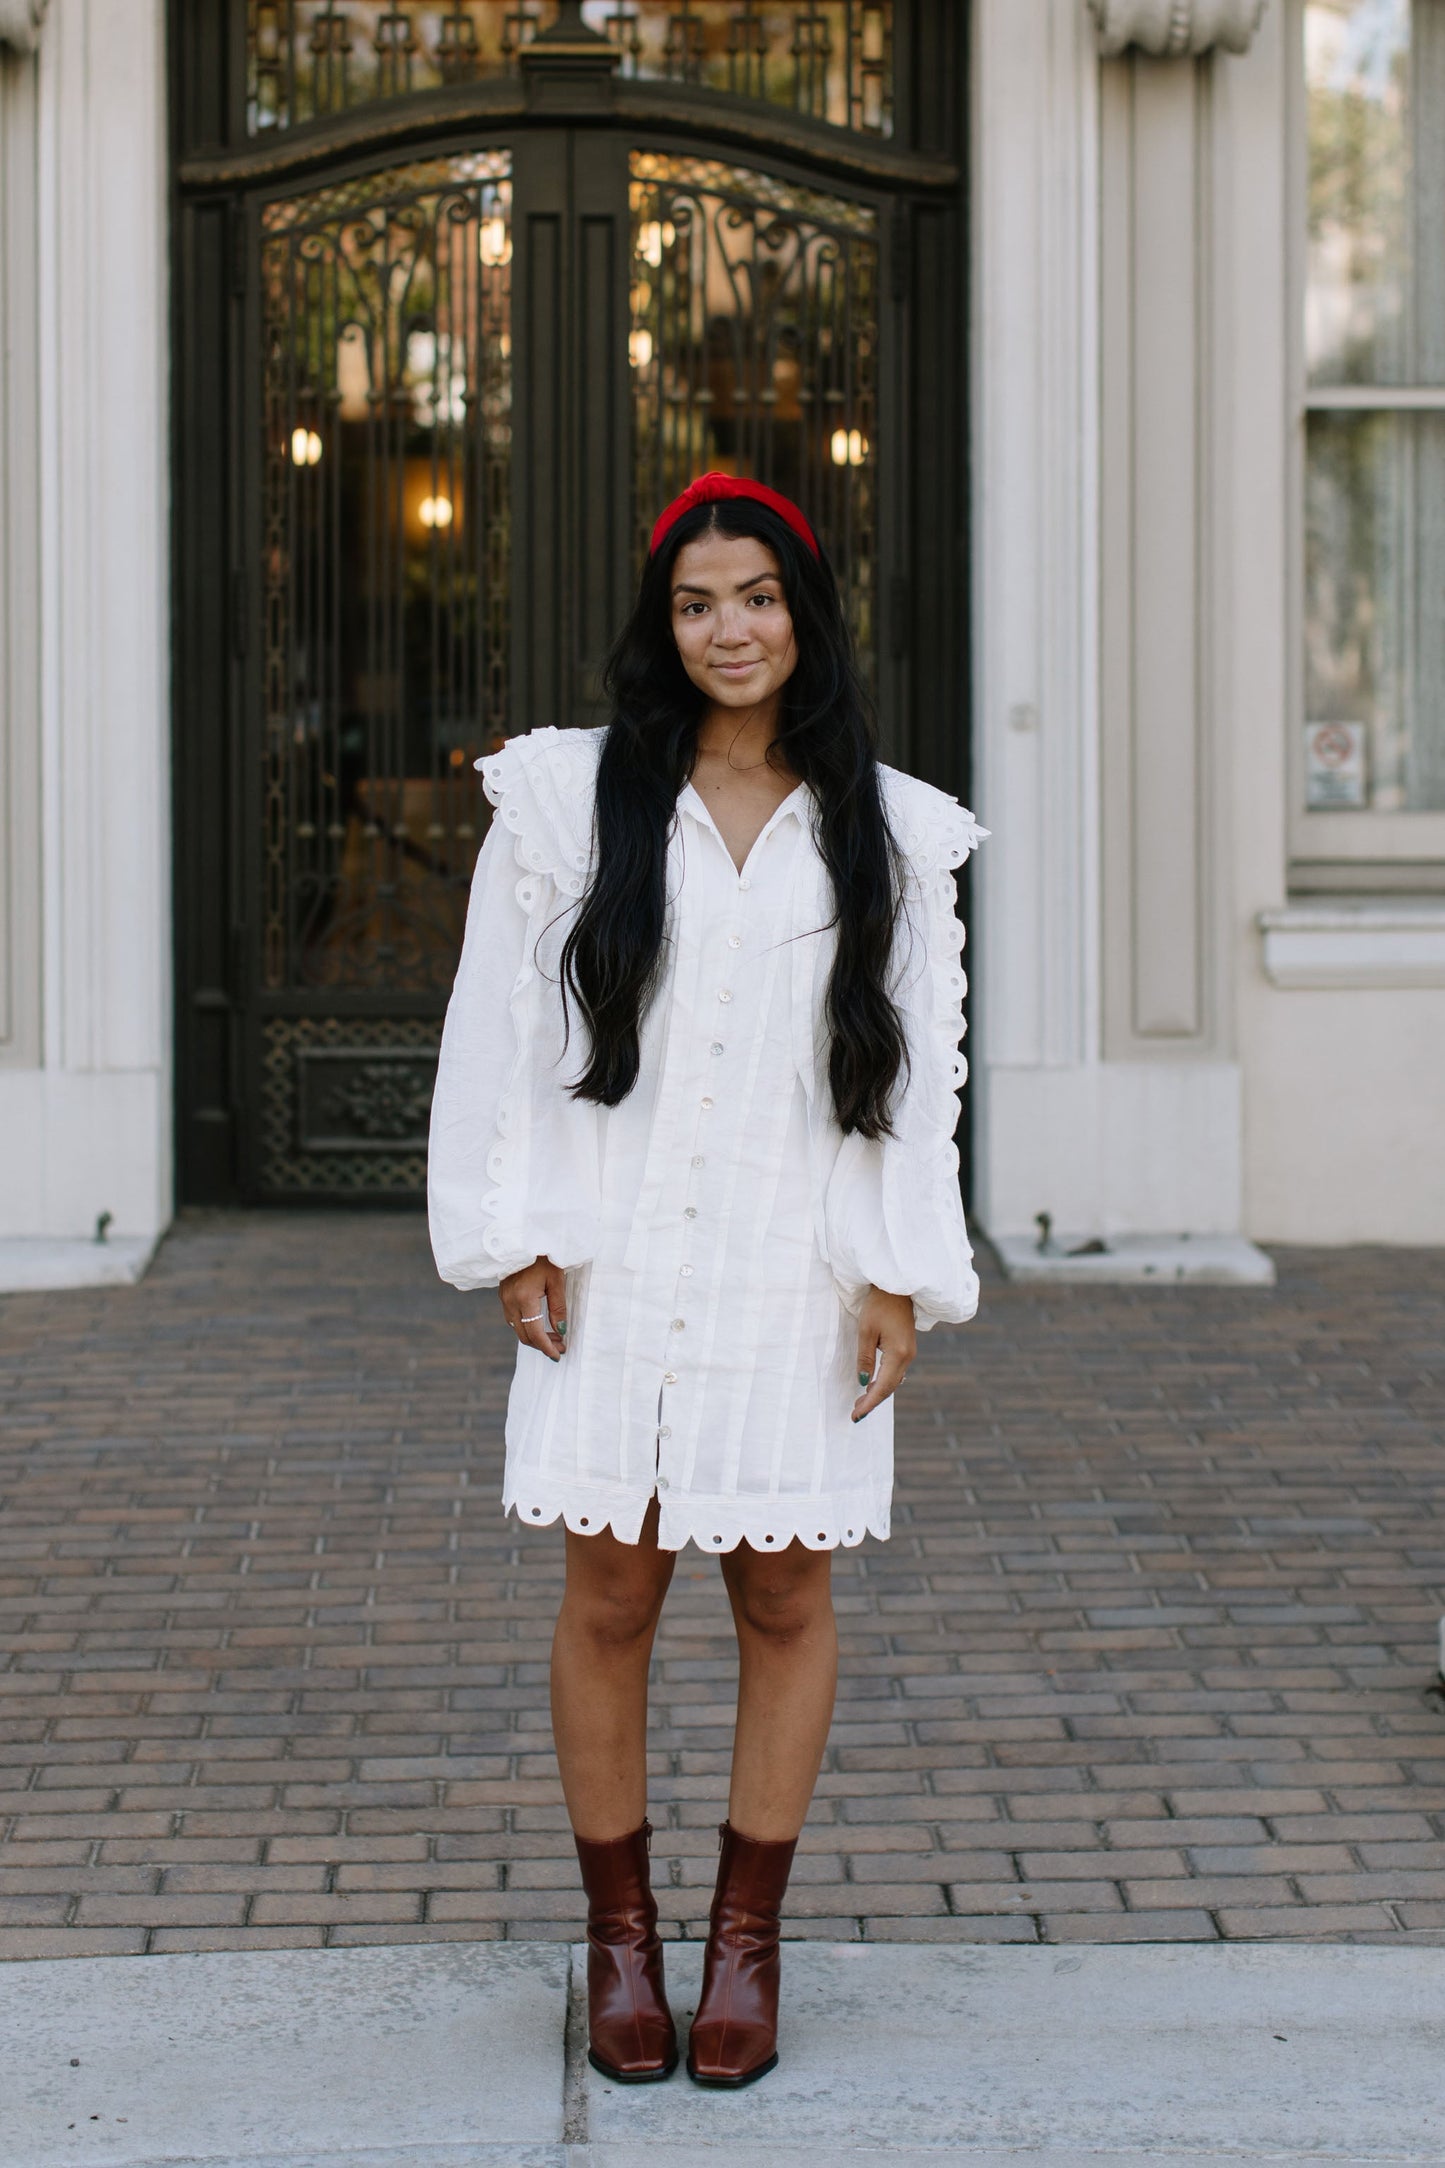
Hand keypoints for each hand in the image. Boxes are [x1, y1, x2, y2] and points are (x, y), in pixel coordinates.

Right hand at [500, 1256, 567, 1361]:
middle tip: (560, 1346)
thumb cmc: (544, 1257)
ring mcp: (504, 1299)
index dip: (547, 1347)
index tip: (559, 1355)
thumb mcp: (556, 1281)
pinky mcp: (503, 1296)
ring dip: (534, 1337)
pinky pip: (513, 1319)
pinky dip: (526, 1326)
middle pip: (524, 1335)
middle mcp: (510, 1302)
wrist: (523, 1239)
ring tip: (553, 1337)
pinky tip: (539, 1324)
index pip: (535, 1333)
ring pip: (517, 1329)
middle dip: (542, 1345)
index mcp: (524, 1298)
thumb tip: (561, 1331)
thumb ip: (558, 1307)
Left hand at [852, 1287, 915, 1421]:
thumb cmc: (879, 1305)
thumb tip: (863, 1382)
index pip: (883, 1387)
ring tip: (861, 1403)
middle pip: (890, 1387)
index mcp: (898, 1354)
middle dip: (872, 1402)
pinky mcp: (906, 1348)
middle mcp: (907, 1357)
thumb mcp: (866, 1331)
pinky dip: (884, 1382)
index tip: (856, 1416)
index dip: (869, 1403)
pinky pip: (895, 1372)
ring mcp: (909, 1353)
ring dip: (878, 1393)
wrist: (897, 1287)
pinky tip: (872, 1385)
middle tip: (856, 1414)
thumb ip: (865, 1358)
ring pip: (893, 1381)